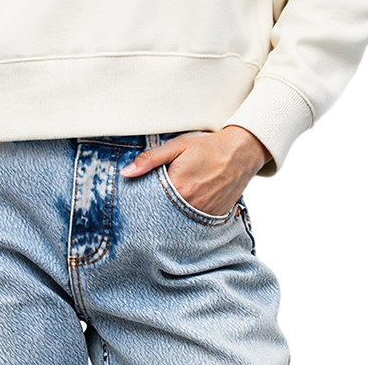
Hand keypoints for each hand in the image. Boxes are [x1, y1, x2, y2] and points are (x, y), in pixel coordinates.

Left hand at [119, 126, 269, 216]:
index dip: (142, 199)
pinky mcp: (215, 217)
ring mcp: (204, 213)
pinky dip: (188, 216)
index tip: (136, 199)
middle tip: (154, 201)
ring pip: (179, 220)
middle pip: (163, 213)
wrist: (241, 153)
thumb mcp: (177, 146)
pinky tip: (187, 204)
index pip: (150, 201)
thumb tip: (126, 173)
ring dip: (172, 213)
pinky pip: (195, 222)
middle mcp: (191, 205)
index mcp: (178, 187)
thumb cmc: (208, 147)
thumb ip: (150, 159)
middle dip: (157, 208)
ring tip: (172, 201)